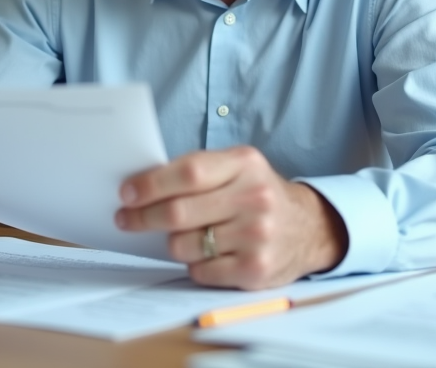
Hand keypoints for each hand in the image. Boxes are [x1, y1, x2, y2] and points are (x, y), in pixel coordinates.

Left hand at [114, 146, 347, 289]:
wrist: (309, 227)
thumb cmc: (257, 194)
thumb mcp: (238, 168)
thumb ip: (198, 172)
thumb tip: (140, 188)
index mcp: (245, 164)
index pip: (188, 172)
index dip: (151, 184)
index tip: (126, 193)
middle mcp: (255, 197)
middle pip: (179, 212)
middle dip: (144, 217)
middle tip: (126, 219)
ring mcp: (257, 236)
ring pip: (184, 246)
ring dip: (173, 243)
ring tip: (183, 236)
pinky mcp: (255, 269)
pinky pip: (200, 272)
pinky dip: (194, 265)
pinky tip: (207, 254)